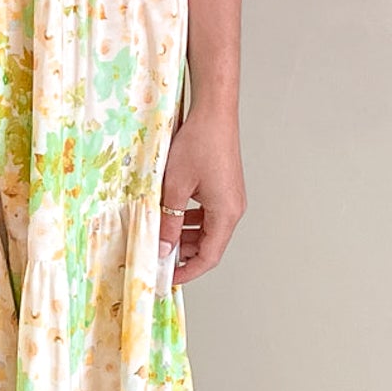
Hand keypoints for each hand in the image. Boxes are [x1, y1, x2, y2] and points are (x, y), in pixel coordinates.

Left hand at [157, 104, 244, 284]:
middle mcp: (232, 209)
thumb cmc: (199, 143)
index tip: (168, 278)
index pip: (209, 257)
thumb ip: (168, 221)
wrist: (214, 112)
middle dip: (183, 253)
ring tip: (160, 234)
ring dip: (185, 235)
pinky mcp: (224, 187)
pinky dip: (189, 219)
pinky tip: (170, 213)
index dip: (188, 271)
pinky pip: (207, 213)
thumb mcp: (175, 187)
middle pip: (209, 245)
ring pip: (207, 229)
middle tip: (158, 255)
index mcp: (226, 213)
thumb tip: (162, 247)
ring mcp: (230, 198)